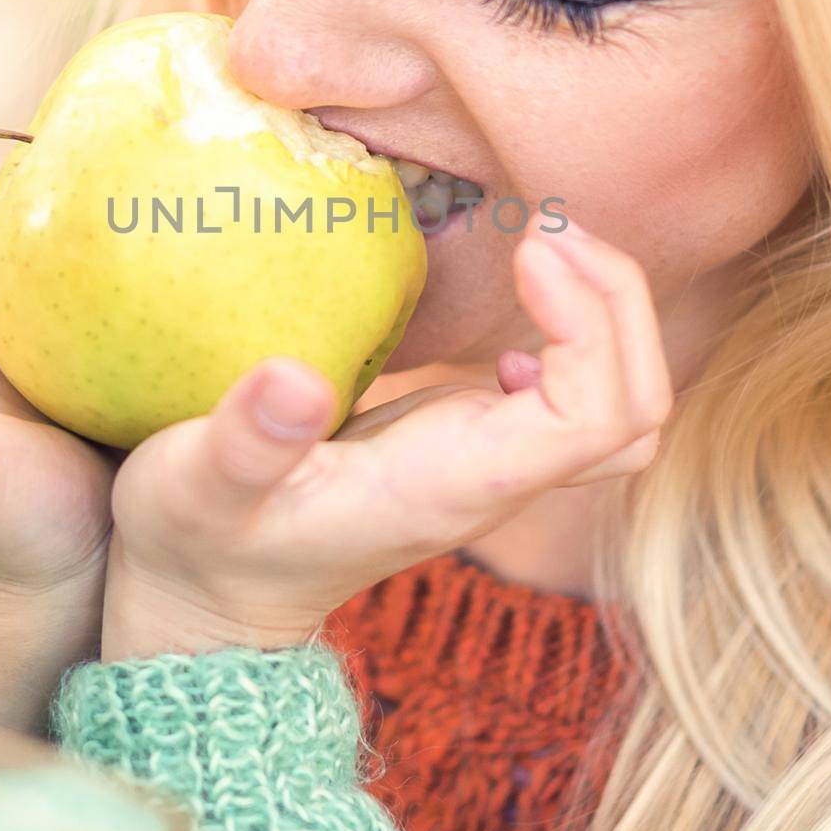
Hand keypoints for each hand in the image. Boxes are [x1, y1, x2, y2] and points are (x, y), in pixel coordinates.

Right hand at [102, 212, 673, 659]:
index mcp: (454, 486)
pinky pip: (574, 396)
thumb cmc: (203, 543)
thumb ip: (245, 445)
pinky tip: (519, 294)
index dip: (589, 324)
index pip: (592, 416)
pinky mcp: (476, 446)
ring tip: (546, 242)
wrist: (214, 603)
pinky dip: (574, 332)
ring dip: (607, 316)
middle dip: (618, 308)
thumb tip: (295, 380)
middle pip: (634, 413)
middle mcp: (494, 480)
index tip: (529, 248)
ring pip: (618, 408)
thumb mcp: (196, 489)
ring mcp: (493, 466)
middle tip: (549, 227)